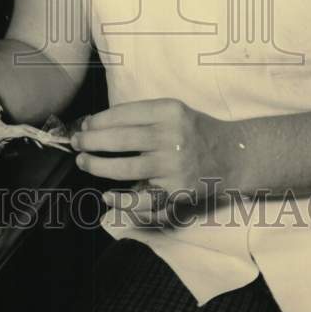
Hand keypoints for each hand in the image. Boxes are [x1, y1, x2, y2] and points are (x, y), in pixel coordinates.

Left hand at [71, 98, 229, 224]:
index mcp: (170, 111)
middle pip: (120, 139)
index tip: (85, 125)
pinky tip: (107, 196)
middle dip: (91, 141)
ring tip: (84, 161)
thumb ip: (142, 116)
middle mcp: (172, 137)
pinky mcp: (177, 191)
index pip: (124, 113)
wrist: (234, 157)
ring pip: (125, 167)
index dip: (98, 120)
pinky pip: (143, 198)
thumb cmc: (197, 131)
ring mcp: (174, 166)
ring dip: (98, 166)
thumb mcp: (175, 111)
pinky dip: (122, 200)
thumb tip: (97, 124)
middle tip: (76, 143)